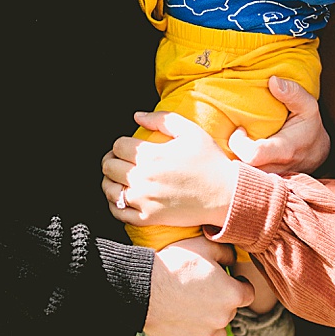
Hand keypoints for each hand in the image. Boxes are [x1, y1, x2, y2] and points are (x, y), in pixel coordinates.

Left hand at [103, 110, 240, 227]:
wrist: (226, 195)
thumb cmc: (210, 161)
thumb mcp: (191, 131)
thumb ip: (162, 119)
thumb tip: (137, 116)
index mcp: (152, 155)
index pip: (118, 146)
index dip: (120, 144)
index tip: (128, 147)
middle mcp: (143, 178)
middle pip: (109, 167)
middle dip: (112, 160)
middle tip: (120, 161)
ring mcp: (144, 200)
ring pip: (109, 190)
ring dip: (110, 181)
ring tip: (119, 179)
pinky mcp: (147, 218)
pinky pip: (118, 213)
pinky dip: (115, 204)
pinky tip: (123, 198)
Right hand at [145, 237, 252, 335]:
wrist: (145, 286)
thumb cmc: (175, 264)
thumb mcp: (204, 245)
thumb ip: (225, 252)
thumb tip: (233, 259)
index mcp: (232, 294)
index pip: (248, 294)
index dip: (240, 286)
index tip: (229, 281)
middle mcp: (222, 318)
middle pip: (230, 314)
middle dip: (221, 303)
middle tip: (203, 291)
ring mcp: (204, 335)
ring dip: (211, 327)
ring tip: (196, 313)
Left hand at [229, 77, 330, 173]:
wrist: (319, 154)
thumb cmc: (310, 128)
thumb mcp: (308, 107)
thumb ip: (293, 93)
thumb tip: (273, 80)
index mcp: (284, 150)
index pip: (253, 155)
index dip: (238, 143)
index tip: (239, 129)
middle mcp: (275, 169)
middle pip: (241, 173)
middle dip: (228, 156)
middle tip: (230, 139)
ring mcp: (269, 180)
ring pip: (241, 180)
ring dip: (231, 165)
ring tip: (229, 148)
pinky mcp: (264, 184)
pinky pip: (245, 182)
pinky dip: (236, 172)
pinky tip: (234, 157)